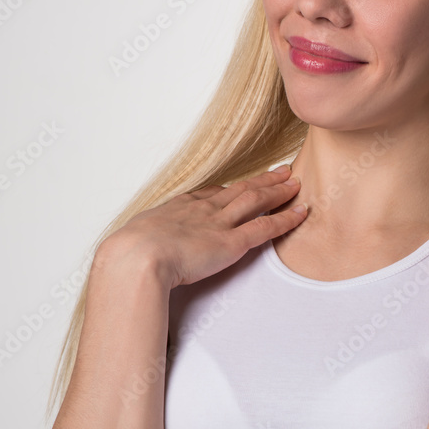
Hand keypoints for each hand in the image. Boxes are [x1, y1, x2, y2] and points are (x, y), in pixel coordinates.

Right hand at [99, 165, 307, 288]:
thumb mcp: (130, 242)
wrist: (136, 257)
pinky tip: (302, 212)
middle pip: (239, 189)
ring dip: (278, 190)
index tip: (240, 184)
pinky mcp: (233, 242)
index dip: (228, 189)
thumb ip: (140, 244)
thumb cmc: (127, 255)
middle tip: (280, 170)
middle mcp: (203, 210)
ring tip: (295, 182)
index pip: (209, 194)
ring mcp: (219, 224)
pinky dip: (286, 218)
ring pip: (257, 200)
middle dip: (261, 180)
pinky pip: (267, 227)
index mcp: (178, 208)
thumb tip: (127, 255)